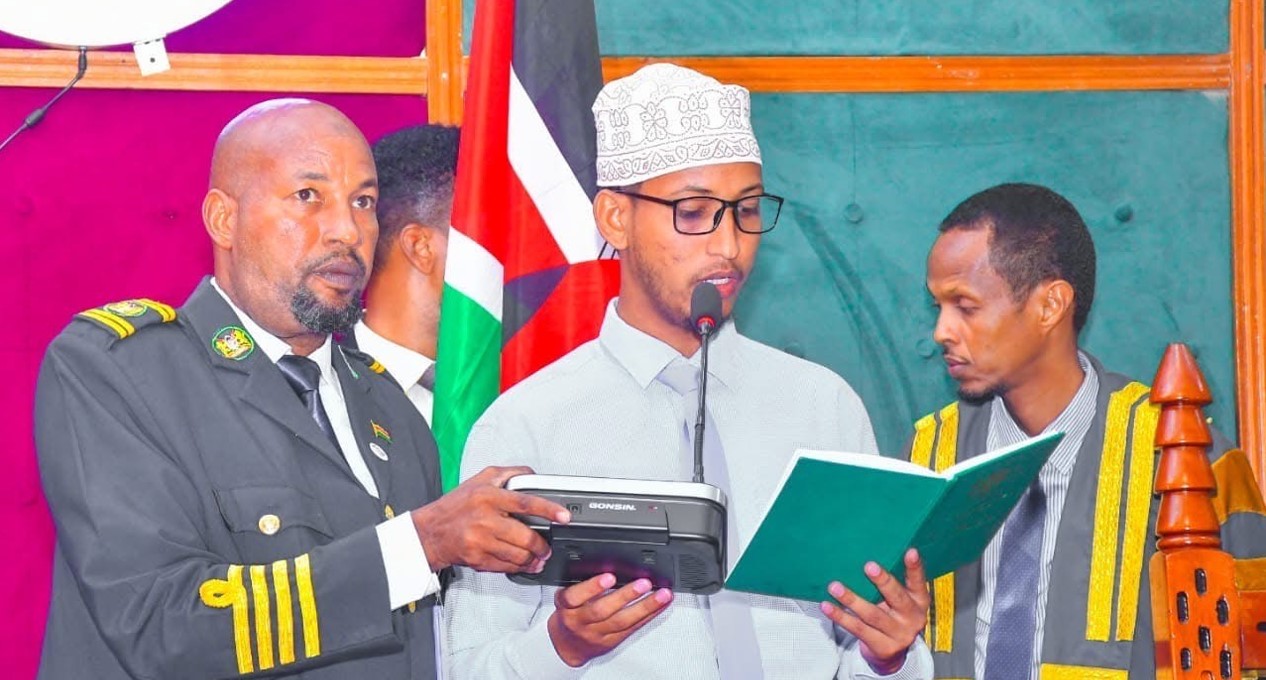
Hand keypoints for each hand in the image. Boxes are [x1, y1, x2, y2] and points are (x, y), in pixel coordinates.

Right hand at [411, 465, 569, 572]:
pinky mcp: (477, 559)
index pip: (525, 501)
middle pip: (525, 536)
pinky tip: (523, 564)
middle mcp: (484, 519)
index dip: (548, 509)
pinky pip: (506, 566)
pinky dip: (519, 567)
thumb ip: (508, 474)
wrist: (429, 532)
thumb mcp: (479, 480)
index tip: (564, 516)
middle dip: (542, 546)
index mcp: (488, 496)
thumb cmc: (455, 506)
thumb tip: (532, 475)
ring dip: (533, 559)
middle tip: (547, 547)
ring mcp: (480, 541)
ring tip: (538, 557)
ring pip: (518, 555)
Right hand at [547, 573, 672, 666]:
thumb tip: (609, 564)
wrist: (567, 646)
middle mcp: (580, 621)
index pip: (574, 596)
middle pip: (602, 610)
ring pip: (622, 621)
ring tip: (661, 595)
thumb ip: (582, 584)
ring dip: (645, 607)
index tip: (609, 576)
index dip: (592, 587)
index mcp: (567, 606)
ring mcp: (596, 634)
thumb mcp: (567, 597)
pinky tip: (660, 605)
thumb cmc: (569, 614)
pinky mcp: (611, 642)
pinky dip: (649, 615)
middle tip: (643, 583)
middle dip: (625, 596)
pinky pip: (632, 628)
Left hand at [820, 548, 929, 674]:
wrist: (892, 652)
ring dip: (851, 600)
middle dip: (883, 581)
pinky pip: (858, 629)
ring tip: (834, 587)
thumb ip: (889, 583)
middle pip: (897, 598)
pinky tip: (827, 606)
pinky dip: (841, 616)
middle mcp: (912, 618)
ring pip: (872, 614)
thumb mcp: (899, 599)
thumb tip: (862, 554)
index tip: (911, 551)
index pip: (918, 582)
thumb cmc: (892, 613)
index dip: (915, 568)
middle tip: (869, 566)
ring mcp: (898, 635)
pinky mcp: (883, 647)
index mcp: (919, 601)